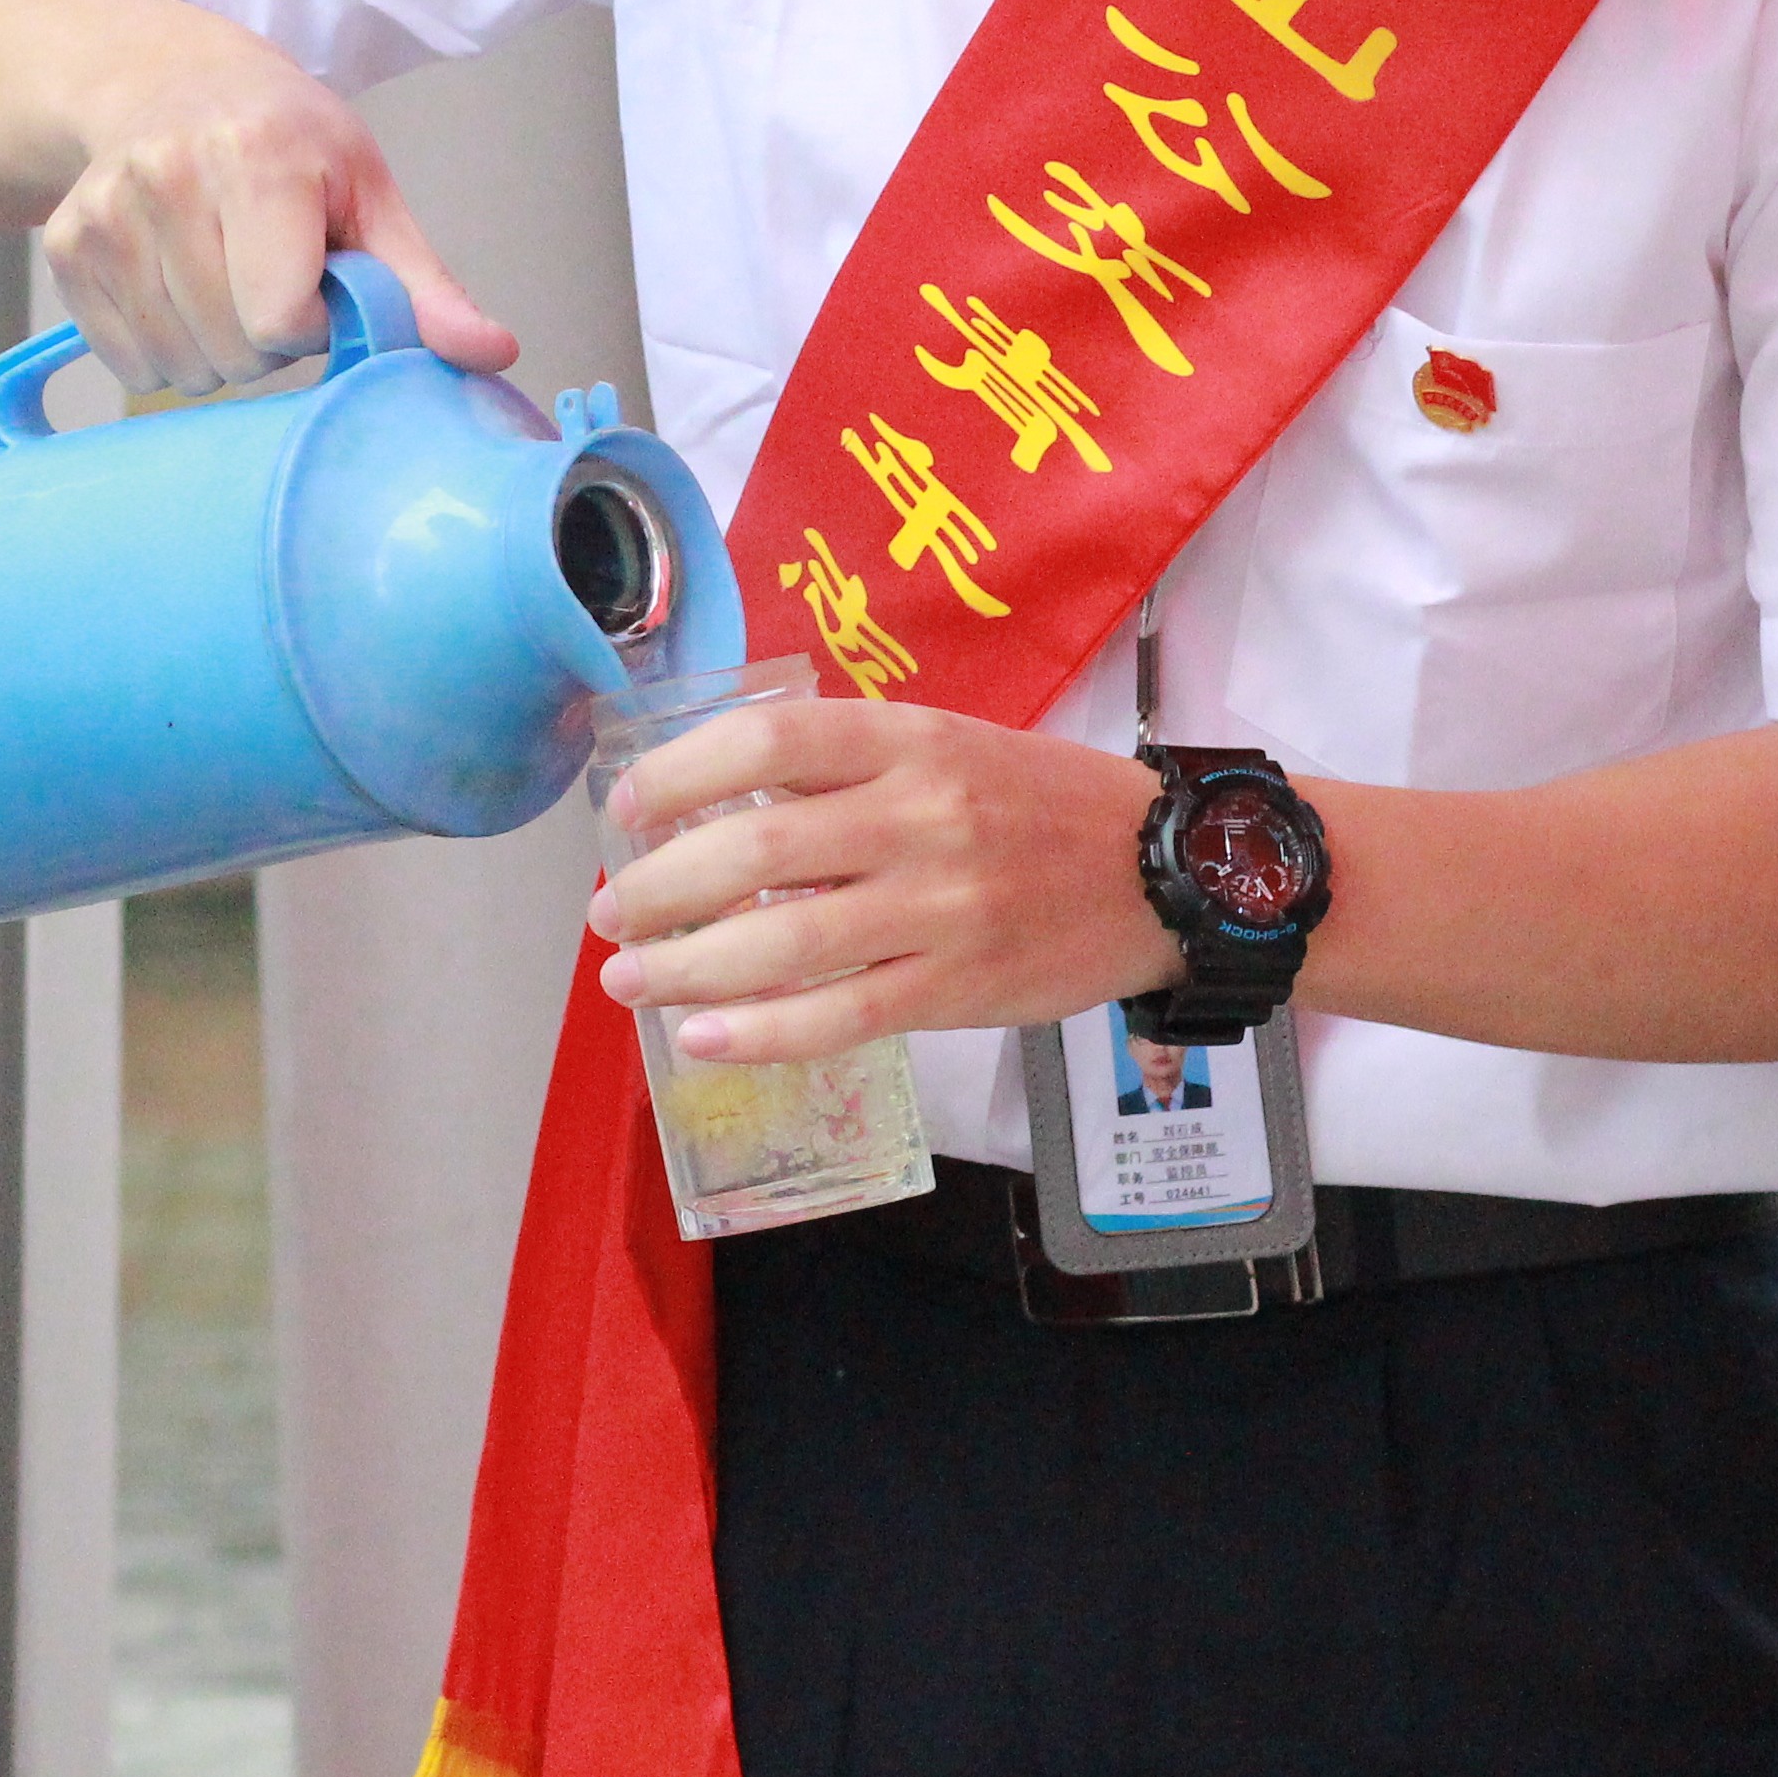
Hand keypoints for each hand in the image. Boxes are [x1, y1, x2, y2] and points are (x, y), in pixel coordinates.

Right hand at [37, 30, 516, 394]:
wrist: (156, 78)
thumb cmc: (277, 134)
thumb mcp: (363, 188)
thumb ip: (422, 283)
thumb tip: (493, 354)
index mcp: (256, 158)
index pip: (278, 318)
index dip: (310, 322)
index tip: (316, 282)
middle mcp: (168, 178)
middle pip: (231, 351)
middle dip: (265, 339)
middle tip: (268, 275)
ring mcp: (106, 214)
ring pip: (176, 366)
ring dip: (214, 347)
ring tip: (224, 277)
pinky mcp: (65, 248)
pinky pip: (125, 360)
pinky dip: (161, 346)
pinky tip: (177, 284)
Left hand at [580, 702, 1181, 1063]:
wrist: (1168, 873)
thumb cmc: (1039, 803)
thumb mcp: (946, 744)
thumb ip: (846, 765)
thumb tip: (717, 803)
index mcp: (909, 739)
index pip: (764, 743)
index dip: (677, 774)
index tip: (627, 809)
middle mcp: (919, 816)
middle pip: (753, 848)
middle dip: (658, 887)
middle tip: (609, 912)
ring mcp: (941, 907)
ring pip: (783, 943)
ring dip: (686, 966)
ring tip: (630, 978)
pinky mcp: (961, 986)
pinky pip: (841, 1015)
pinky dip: (760, 1033)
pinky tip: (704, 1037)